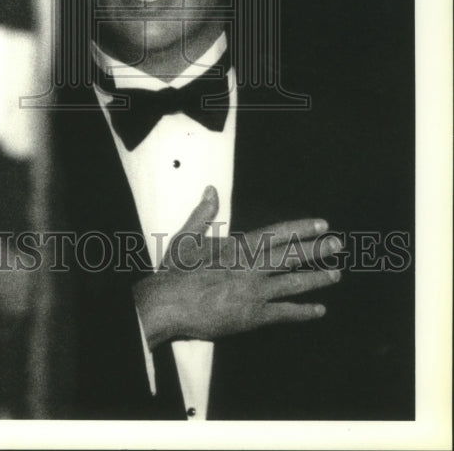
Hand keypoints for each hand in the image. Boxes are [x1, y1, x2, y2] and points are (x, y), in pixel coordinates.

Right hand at [132, 185, 341, 347]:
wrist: (169, 304)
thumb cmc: (176, 271)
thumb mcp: (188, 237)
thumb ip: (204, 214)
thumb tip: (212, 190)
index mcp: (237, 247)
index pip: (277, 234)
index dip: (301, 228)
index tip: (321, 224)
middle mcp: (251, 267)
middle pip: (291, 256)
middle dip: (316, 249)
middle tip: (338, 244)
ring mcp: (254, 293)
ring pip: (293, 283)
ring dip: (316, 279)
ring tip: (335, 274)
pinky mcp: (253, 316)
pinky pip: (284, 313)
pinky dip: (303, 312)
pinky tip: (318, 311)